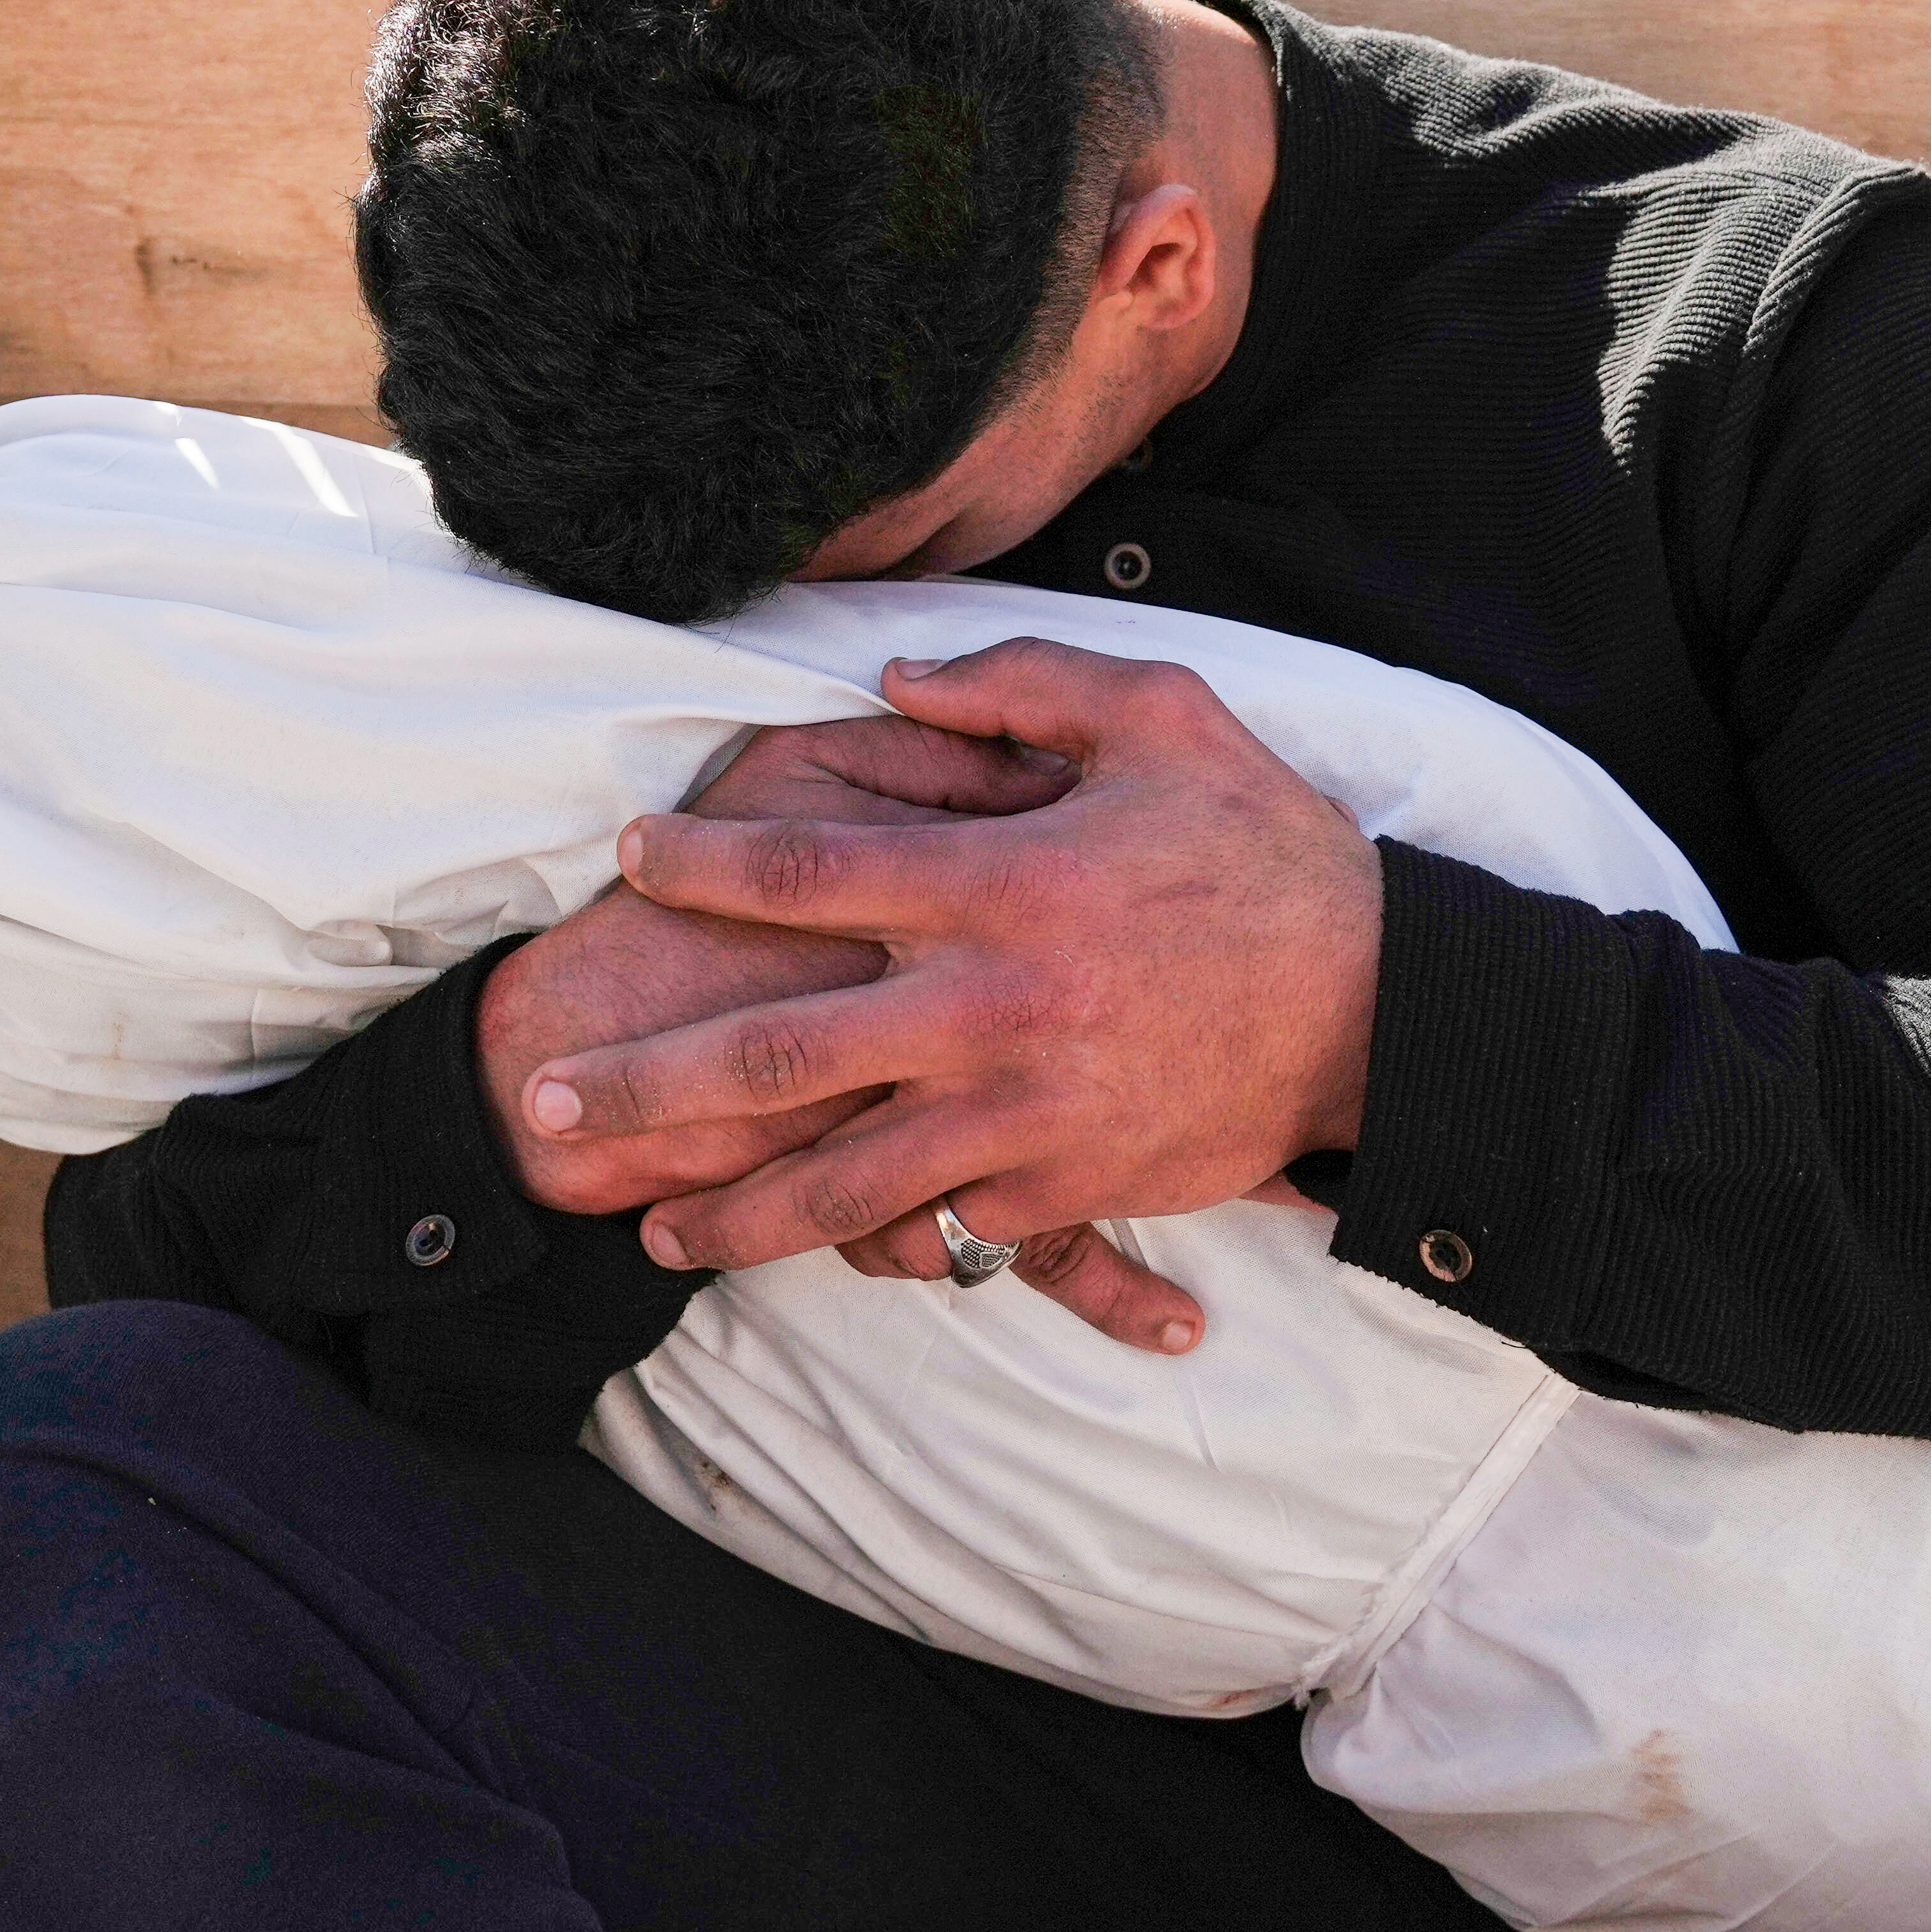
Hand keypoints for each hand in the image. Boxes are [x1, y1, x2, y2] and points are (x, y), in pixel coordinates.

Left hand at [479, 712, 1214, 1350]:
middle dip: (647, 1083)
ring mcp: (1021, 1113)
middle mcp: (988, 1008)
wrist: (1383, 1006)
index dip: (702, 861)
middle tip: (547, 1098)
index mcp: (1001, 883)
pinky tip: (796, 1250)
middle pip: (775, 1051)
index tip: (630, 854)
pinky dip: (864, 1245)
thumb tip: (894, 681)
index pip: (807, 868)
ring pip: (836, 1180)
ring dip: (727, 1211)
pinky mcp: (1062, 1186)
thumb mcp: (1164, 720)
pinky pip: (940, 1226)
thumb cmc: (1268, 852)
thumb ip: (1022, 687)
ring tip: (644, 1225)